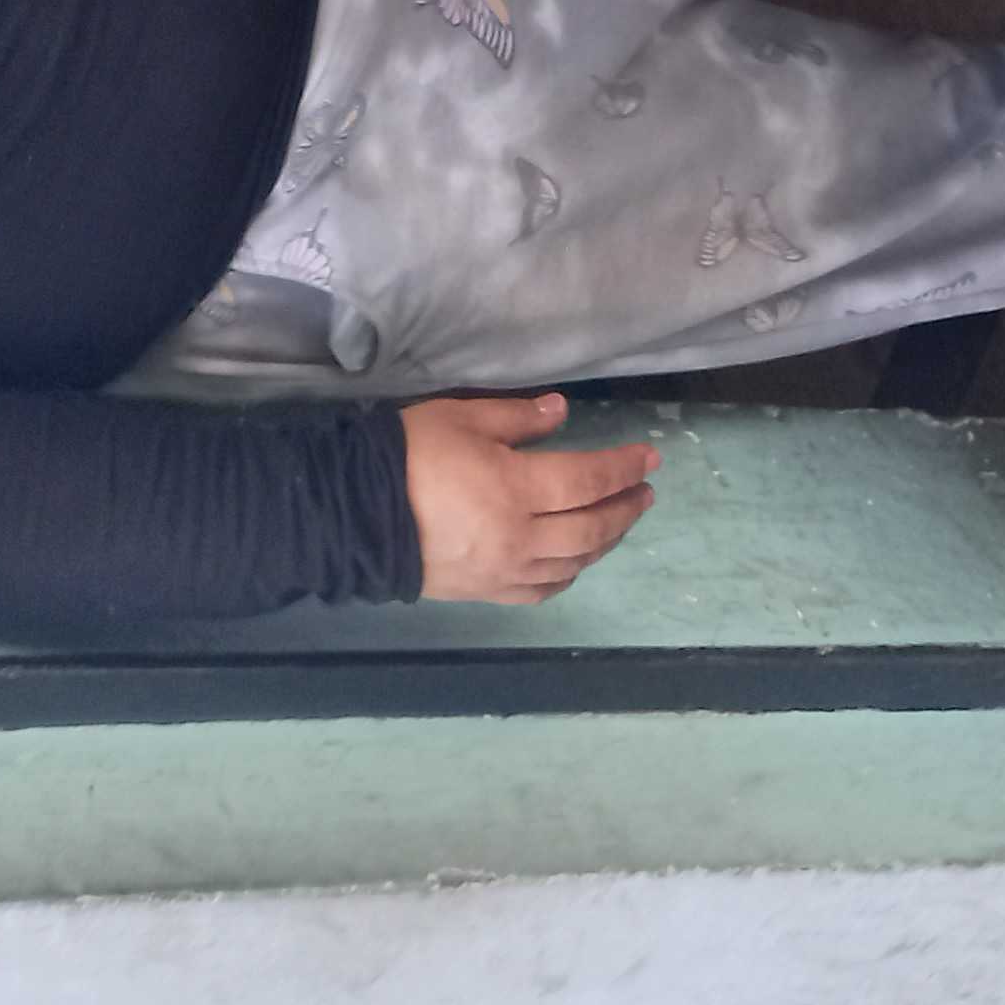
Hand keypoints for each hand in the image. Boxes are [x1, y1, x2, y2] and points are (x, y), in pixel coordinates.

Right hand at [401, 391, 659, 603]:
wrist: (355, 513)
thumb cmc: (409, 455)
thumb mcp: (460, 418)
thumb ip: (517, 418)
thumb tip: (562, 413)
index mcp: (516, 488)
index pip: (587, 480)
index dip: (622, 468)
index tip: (649, 458)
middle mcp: (521, 536)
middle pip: (591, 527)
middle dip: (625, 507)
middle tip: (644, 491)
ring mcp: (506, 570)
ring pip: (574, 563)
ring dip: (605, 541)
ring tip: (620, 520)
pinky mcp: (488, 591)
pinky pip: (543, 590)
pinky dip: (569, 574)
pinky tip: (576, 561)